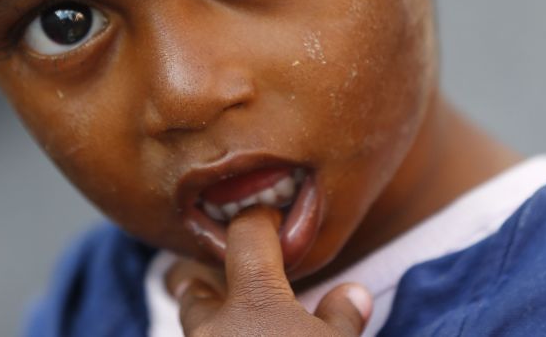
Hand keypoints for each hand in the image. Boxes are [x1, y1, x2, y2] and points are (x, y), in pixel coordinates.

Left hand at [166, 206, 371, 335]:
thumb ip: (341, 316)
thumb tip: (352, 292)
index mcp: (254, 300)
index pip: (247, 233)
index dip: (261, 219)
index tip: (274, 221)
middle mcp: (213, 327)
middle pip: (196, 288)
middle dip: (210, 282)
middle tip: (230, 282)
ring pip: (192, 328)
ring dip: (210, 322)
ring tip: (234, 323)